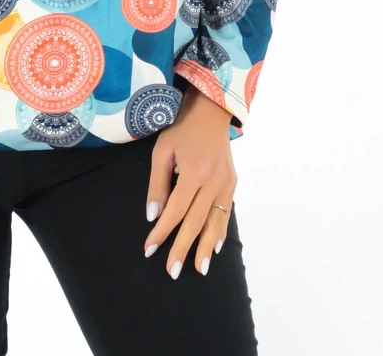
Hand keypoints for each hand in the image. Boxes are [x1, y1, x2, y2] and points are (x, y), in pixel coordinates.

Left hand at [142, 84, 236, 278]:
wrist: (211, 112)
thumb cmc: (181, 129)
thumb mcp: (162, 150)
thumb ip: (158, 184)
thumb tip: (153, 216)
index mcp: (194, 172)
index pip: (175, 210)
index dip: (162, 231)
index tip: (149, 249)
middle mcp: (213, 181)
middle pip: (195, 222)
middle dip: (182, 247)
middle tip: (172, 271)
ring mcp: (227, 183)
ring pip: (215, 222)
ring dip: (205, 247)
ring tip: (198, 269)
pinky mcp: (233, 183)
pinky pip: (226, 213)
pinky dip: (220, 232)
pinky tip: (215, 248)